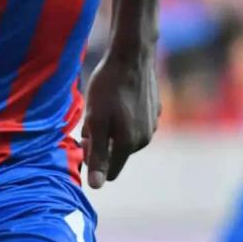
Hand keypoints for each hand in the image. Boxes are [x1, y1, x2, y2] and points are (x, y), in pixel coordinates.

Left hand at [81, 50, 159, 188]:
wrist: (131, 55)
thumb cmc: (108, 87)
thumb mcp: (95, 121)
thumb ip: (97, 154)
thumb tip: (96, 187)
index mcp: (129, 144)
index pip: (109, 172)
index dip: (93, 158)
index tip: (86, 137)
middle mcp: (145, 139)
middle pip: (117, 153)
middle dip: (103, 141)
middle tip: (94, 116)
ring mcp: (153, 123)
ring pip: (126, 136)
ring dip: (114, 127)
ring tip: (106, 104)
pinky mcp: (156, 109)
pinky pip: (135, 121)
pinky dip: (125, 114)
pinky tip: (120, 96)